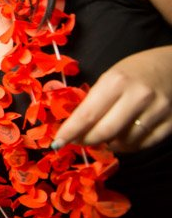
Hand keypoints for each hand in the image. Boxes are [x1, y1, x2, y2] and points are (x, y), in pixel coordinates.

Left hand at [53, 50, 171, 151]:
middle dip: (88, 140)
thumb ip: (97, 100)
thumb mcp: (112, 77)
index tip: (58, 142)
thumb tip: (77, 127)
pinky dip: (129, 146)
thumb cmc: (136, 70)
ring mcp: (157, 110)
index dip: (71, 131)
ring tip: (103, 137)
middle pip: (105, 131)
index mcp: (116, 81)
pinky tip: (122, 140)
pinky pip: (144, 144)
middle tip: (79, 141)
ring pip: (125, 141)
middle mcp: (137, 96)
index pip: (88, 114)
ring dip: (109, 144)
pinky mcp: (171, 122)